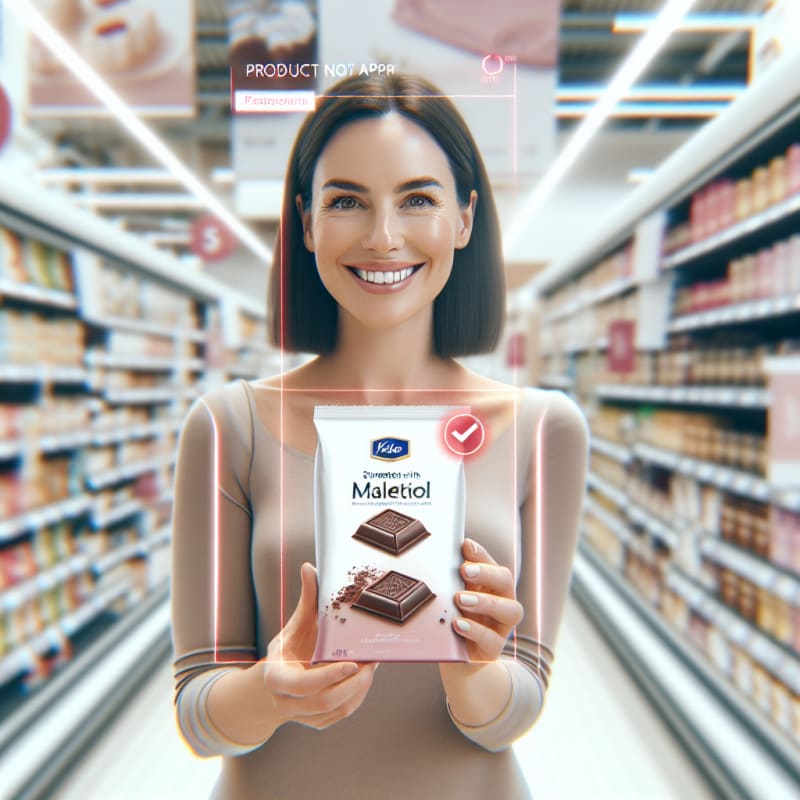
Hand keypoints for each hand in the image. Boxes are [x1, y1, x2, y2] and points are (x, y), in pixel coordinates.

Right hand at [263, 563, 376, 729]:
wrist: (275, 682)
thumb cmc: (289, 648)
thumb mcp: (294, 624)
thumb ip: (306, 599)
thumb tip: (309, 567)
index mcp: (276, 678)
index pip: (303, 685)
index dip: (328, 676)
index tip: (351, 663)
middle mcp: (286, 702)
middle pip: (324, 701)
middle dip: (353, 682)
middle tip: (372, 660)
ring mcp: (302, 716)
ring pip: (337, 709)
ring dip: (359, 689)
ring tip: (372, 664)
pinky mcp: (317, 722)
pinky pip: (342, 713)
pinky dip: (357, 696)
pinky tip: (365, 677)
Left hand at [452, 539, 523, 661]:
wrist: (453, 657)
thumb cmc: (454, 616)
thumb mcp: (451, 594)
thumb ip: (453, 575)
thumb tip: (452, 549)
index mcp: (492, 586)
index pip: (492, 563)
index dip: (481, 555)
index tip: (465, 546)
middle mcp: (503, 602)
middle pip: (506, 582)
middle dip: (487, 573)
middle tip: (464, 571)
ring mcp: (501, 627)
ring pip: (510, 611)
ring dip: (486, 602)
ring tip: (460, 599)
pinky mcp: (494, 649)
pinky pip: (492, 640)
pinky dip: (475, 630)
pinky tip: (458, 624)